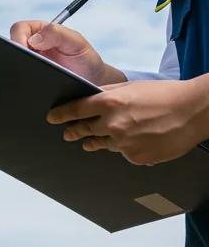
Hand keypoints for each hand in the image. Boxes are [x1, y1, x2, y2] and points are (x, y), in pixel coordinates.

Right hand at [9, 20, 125, 85]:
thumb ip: (58, 34)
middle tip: (27, 65)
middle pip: (11, 47)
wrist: (91, 83)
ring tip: (32, 75)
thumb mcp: (77, 42)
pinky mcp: (27, 80)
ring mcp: (28, 64)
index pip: (19, 29)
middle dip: (15, 55)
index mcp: (41, 33)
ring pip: (12, 65)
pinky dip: (20, 82)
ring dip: (18, 69)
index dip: (18, 38)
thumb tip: (33, 39)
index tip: (24, 49)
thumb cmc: (86, 60)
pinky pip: (17, 80)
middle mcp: (31, 48)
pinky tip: (30, 85)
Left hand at [46, 78, 208, 165]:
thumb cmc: (166, 95)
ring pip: (102, 144)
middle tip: (68, 133)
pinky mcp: (134, 158)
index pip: (75, 110)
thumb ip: (109, 95)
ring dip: (99, 140)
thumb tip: (89, 98)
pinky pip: (123, 154)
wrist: (195, 111)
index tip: (52, 118)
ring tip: (104, 135)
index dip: (60, 115)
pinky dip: (126, 147)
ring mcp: (123, 144)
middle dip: (74, 132)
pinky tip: (139, 139)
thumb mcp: (133, 88)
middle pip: (83, 131)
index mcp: (110, 104)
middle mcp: (112, 125)